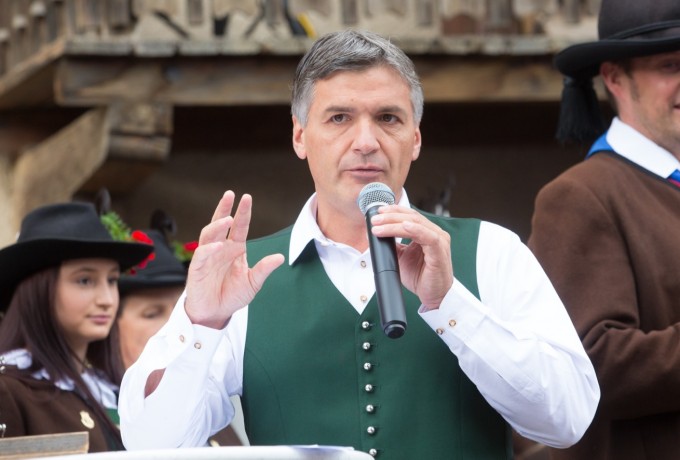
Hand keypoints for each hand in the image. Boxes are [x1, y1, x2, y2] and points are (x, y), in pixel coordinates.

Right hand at [184, 191, 283, 327]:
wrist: (215, 314)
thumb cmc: (232, 296)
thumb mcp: (253, 282)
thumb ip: (264, 269)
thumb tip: (280, 257)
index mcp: (234, 249)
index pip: (239, 227)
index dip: (243, 213)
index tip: (247, 198)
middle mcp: (220, 249)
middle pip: (220, 224)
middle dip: (224, 208)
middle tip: (230, 194)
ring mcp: (207, 257)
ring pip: (209, 235)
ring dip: (217, 225)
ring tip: (229, 219)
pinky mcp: (197, 269)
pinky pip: (201, 255)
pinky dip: (209, 249)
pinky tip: (219, 245)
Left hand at [369, 206, 452, 309]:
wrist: (433, 296)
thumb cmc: (421, 277)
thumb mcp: (401, 257)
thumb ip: (393, 245)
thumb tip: (377, 235)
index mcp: (426, 232)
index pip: (410, 215)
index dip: (394, 211)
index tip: (378, 211)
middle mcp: (434, 233)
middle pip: (411, 217)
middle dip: (390, 216)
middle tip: (375, 219)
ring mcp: (439, 241)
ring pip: (416, 224)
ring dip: (395, 223)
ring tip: (379, 225)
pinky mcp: (440, 252)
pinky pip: (428, 237)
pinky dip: (415, 230)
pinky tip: (404, 227)